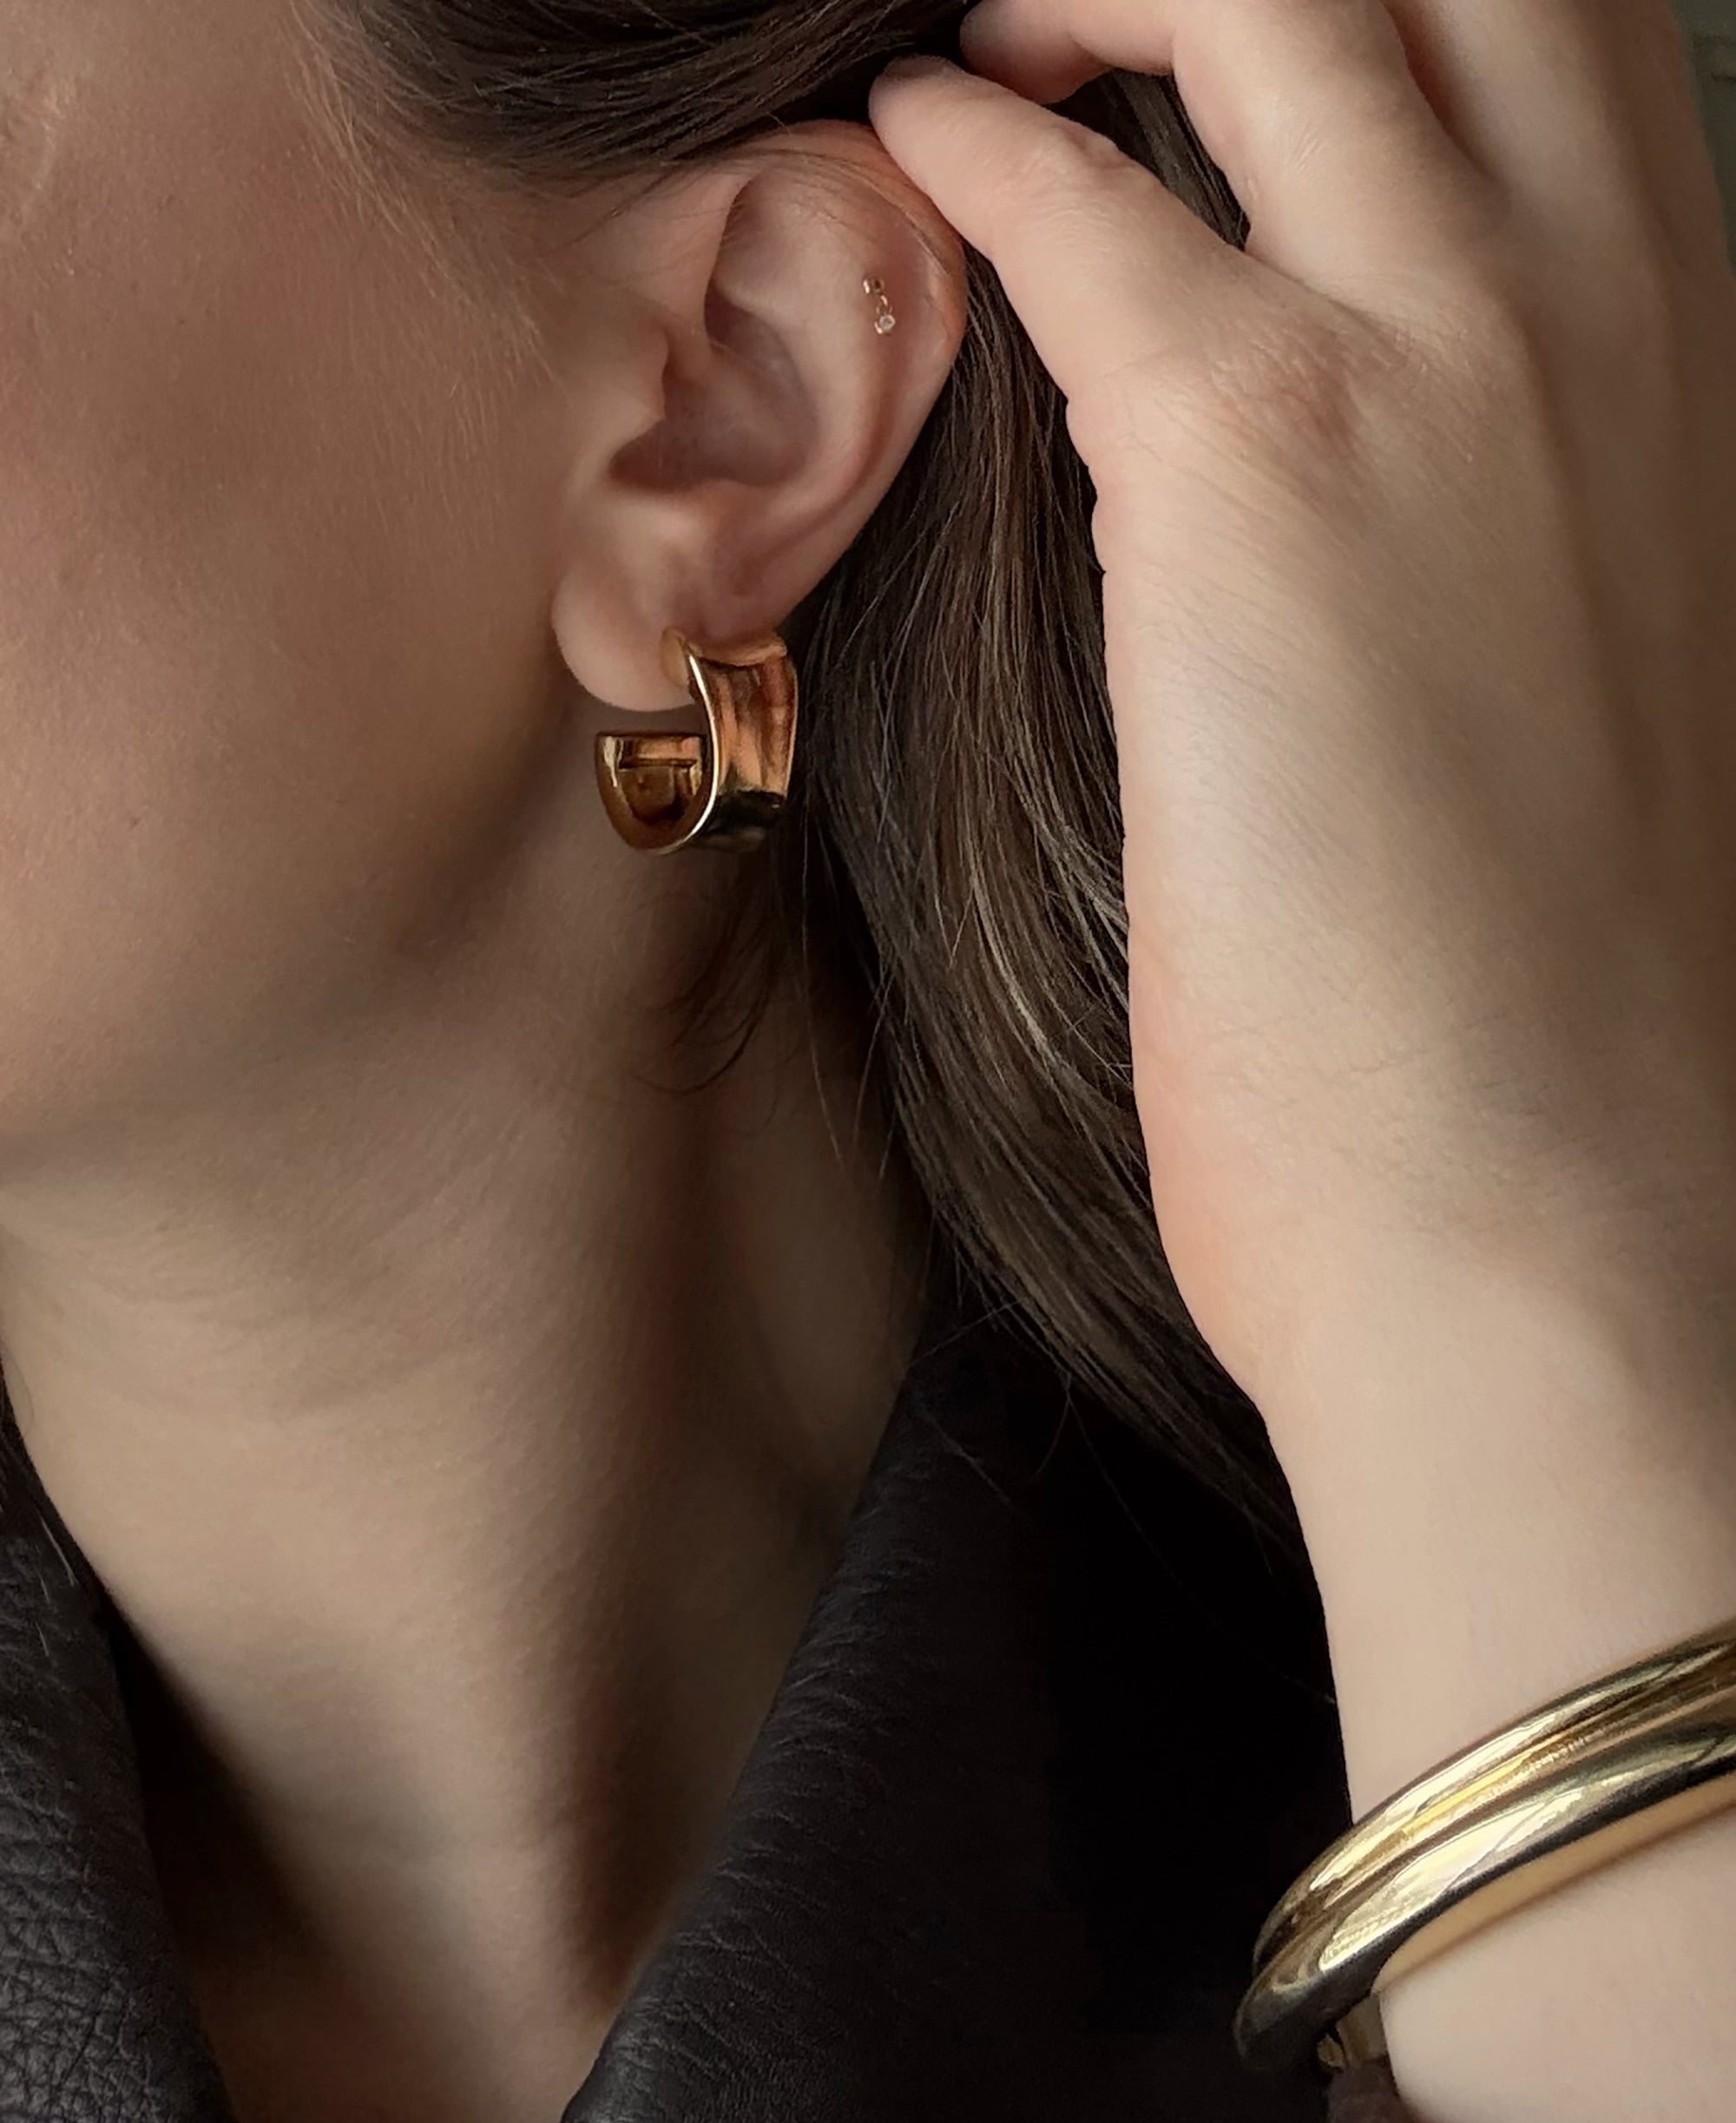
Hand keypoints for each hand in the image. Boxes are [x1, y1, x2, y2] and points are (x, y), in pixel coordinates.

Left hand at [869, 0, 1735, 1421]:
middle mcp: (1601, 301)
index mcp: (1687, 352)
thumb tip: (1349, 440)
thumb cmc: (1539, 994)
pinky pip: (1073, 197)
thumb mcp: (1583, 669)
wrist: (1545, 1206)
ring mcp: (1449, 359)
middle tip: (1093, 19)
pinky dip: (964, 139)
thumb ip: (1505, 499)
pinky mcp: (1263, 468)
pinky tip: (898, 150)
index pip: (1563, 21)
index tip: (1231, 38)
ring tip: (982, 49)